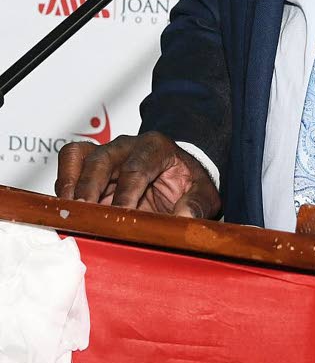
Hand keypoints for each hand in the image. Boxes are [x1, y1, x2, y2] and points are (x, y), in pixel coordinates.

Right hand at [55, 132, 220, 218]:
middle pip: (103, 159)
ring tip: (70, 212)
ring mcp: (107, 152)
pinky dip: (64, 182)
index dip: (127, 194)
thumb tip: (184, 217)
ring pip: (80, 155)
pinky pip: (70, 160)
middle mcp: (128, 146)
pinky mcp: (90, 163)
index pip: (137, 168)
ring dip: (72, 184)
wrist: (177, 172)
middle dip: (91, 187)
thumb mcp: (203, 193)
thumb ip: (197, 204)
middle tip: (86, 215)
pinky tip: (67, 208)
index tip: (121, 217)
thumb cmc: (188, 183)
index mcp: (156, 148)